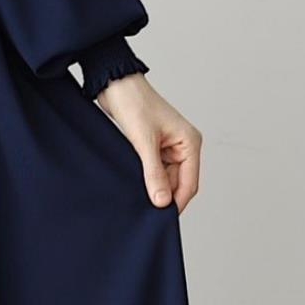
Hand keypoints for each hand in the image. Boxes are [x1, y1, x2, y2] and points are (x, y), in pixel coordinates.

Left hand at [95, 73, 201, 212]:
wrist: (114, 85)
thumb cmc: (134, 104)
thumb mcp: (144, 142)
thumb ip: (153, 173)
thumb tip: (162, 202)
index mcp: (190, 142)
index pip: (190, 183)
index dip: (177, 202)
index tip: (162, 219)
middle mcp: (183, 146)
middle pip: (178, 184)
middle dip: (164, 197)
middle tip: (146, 212)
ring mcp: (168, 148)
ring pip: (165, 180)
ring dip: (154, 189)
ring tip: (137, 199)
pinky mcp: (153, 148)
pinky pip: (154, 172)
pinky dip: (146, 180)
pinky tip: (134, 187)